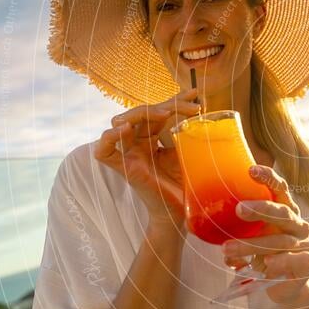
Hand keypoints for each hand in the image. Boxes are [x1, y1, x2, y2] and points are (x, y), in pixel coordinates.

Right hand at [93, 89, 200, 232]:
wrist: (181, 214)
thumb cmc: (184, 185)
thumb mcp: (188, 153)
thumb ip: (188, 133)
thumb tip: (204, 110)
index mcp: (153, 139)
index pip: (159, 112)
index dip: (175, 100)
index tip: (195, 94)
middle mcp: (138, 144)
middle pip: (143, 113)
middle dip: (168, 105)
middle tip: (193, 108)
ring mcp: (130, 155)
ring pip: (121, 122)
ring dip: (142, 112)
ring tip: (165, 113)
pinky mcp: (124, 169)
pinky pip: (104, 152)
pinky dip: (109, 138)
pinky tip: (124, 129)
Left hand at [222, 165, 308, 305]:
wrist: (284, 287)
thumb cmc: (263, 256)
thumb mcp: (249, 239)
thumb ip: (235, 230)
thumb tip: (200, 222)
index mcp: (284, 210)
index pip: (279, 189)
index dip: (268, 178)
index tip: (251, 169)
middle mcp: (296, 224)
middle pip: (283, 212)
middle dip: (262, 209)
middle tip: (239, 209)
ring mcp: (304, 243)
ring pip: (281, 240)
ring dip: (254, 245)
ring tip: (228, 249)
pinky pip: (299, 260)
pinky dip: (282, 261)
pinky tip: (267, 264)